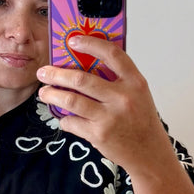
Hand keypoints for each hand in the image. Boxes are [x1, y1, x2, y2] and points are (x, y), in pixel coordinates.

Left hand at [37, 35, 168, 172]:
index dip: (89, 44)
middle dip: (56, 74)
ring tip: (44, 93)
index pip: (111, 54)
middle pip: (81, 79)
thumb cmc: (141, 121)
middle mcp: (123, 98)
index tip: (72, 41)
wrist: (149, 153)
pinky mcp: (99, 135)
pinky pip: (72, 122)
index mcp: (134, 82)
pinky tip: (64, 117)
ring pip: (71, 101)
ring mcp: (110, 117)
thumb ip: (118, 79)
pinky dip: (64, 119)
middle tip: (44, 72)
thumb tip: (84, 64)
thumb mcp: (138, 94)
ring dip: (53, 95)